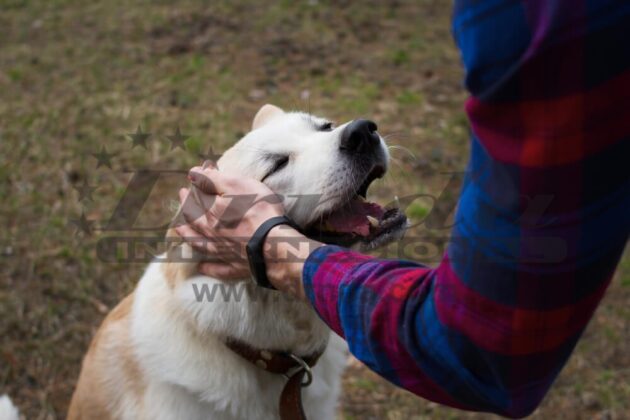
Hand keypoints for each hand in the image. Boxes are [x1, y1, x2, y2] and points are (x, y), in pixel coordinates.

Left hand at [175, 163, 283, 279]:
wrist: (273, 245)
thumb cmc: (258, 211)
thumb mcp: (237, 185)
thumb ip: (212, 179)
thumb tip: (192, 174)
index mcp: (212, 212)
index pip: (197, 198)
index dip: (193, 188)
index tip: (189, 183)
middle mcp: (212, 232)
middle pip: (194, 220)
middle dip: (186, 208)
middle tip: (182, 200)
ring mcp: (222, 251)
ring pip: (199, 243)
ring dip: (188, 236)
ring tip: (180, 231)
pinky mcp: (235, 266)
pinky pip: (217, 269)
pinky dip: (208, 268)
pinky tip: (201, 267)